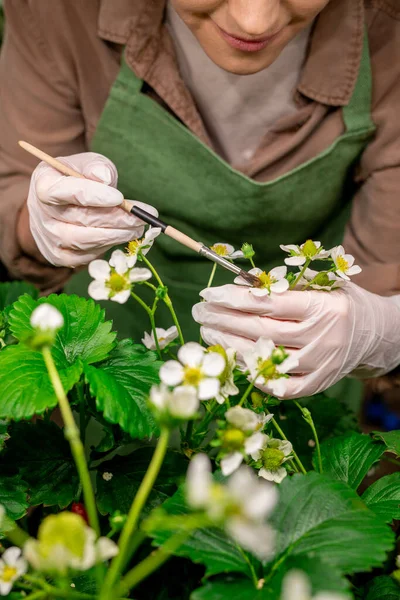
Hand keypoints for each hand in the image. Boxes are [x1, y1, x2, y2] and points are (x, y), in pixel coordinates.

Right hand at [28, 152, 156, 266]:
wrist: (62, 203)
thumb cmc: (77, 179)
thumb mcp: (87, 164)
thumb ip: (96, 167)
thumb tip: (104, 178)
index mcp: (44, 184)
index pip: (65, 192)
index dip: (93, 195)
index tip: (120, 198)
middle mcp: (41, 214)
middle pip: (80, 219)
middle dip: (116, 219)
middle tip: (141, 218)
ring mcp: (49, 238)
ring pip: (85, 241)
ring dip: (116, 235)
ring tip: (137, 227)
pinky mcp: (59, 257)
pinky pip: (86, 255)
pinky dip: (107, 246)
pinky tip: (121, 236)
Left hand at [192, 283, 399, 398]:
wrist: (375, 334)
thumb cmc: (340, 303)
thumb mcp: (321, 285)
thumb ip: (285, 286)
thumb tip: (239, 285)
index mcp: (322, 306)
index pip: (270, 302)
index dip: (235, 298)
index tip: (209, 294)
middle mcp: (322, 336)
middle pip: (262, 330)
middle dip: (224, 321)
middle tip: (200, 313)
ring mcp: (321, 363)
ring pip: (267, 357)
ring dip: (231, 346)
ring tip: (207, 334)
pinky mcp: (319, 384)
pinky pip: (282, 386)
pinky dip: (256, 376)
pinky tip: (235, 361)